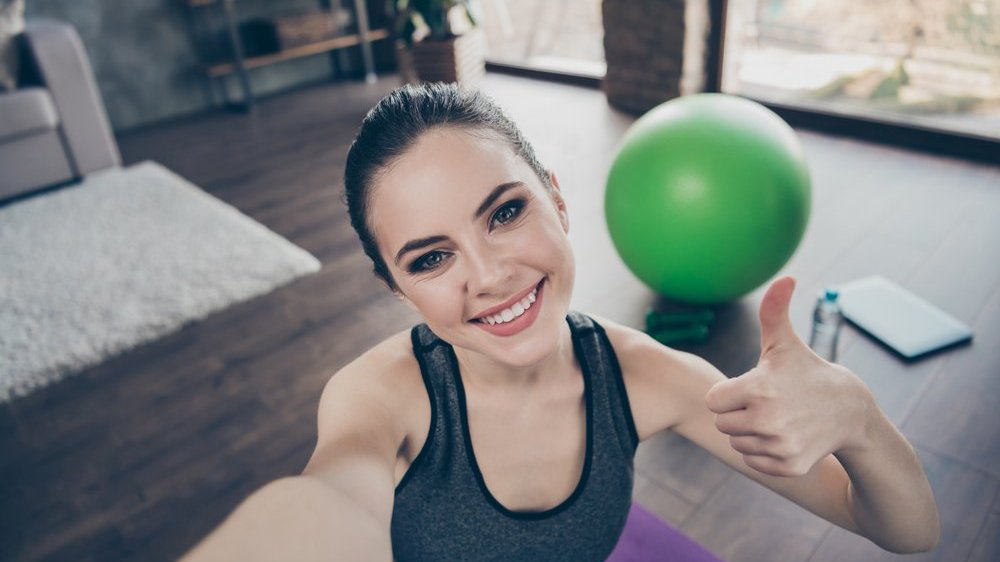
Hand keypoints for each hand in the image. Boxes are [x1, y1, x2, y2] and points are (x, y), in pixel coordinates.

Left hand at [705, 276, 874, 476]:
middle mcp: (767, 420)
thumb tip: (785, 276)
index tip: (750, 387)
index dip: (728, 393)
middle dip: (738, 413)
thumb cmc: (807, 372)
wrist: (850, 411)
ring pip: (737, 443)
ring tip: (777, 418)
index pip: (713, 401)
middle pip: (722, 423)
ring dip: (750, 433)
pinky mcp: (788, 465)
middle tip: (766, 403)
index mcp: (757, 388)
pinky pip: (753, 461)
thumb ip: (774, 311)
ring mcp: (779, 445)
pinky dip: (764, 452)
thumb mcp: (786, 343)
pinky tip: (784, 435)